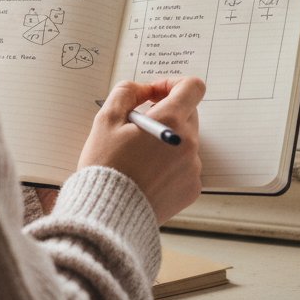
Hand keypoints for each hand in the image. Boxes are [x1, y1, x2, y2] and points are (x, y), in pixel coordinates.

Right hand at [78, 76, 203, 223]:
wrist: (108, 216)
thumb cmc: (105, 168)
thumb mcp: (106, 120)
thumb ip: (126, 93)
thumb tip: (142, 89)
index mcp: (171, 122)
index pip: (192, 87)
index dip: (172, 84)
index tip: (154, 94)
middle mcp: (189, 143)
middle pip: (187, 114)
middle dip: (165, 113)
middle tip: (138, 127)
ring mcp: (193, 168)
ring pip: (185, 141)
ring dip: (167, 141)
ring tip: (138, 157)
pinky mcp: (192, 188)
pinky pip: (185, 166)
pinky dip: (170, 164)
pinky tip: (147, 175)